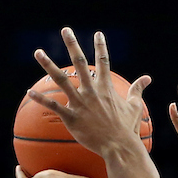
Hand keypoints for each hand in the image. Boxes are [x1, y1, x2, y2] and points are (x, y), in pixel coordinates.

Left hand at [28, 28, 151, 158]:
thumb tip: (147, 78)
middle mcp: (91, 91)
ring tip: (38, 52)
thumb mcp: (135, 107)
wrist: (120, 147)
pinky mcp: (72, 117)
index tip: (98, 34)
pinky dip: (41, 99)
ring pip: (61, 80)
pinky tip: (29, 91)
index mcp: (106, 88)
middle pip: (80, 63)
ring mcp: (80, 103)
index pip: (104, 62)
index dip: (101, 46)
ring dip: (48, 65)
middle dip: (73, 45)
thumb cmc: (128, 128)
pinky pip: (53, 106)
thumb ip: (137, 90)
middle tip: (65, 30)